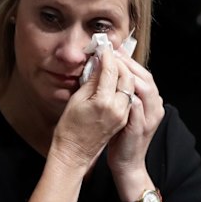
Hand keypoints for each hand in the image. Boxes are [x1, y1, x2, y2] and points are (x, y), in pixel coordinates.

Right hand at [49, 46, 131, 170]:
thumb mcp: (76, 100)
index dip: (107, 56)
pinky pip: (128, 96)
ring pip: (131, 86)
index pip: (111, 71)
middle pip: (127, 76)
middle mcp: (117, 108)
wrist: (74, 154)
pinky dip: (124, 84)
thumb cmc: (69, 129)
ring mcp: (122, 115)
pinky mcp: (123, 119)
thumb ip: (91, 80)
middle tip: (111, 52)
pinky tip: (116, 77)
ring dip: (125, 72)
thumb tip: (98, 64)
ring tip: (115, 62)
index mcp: (104, 102)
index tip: (103, 47)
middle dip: (120, 62)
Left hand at [106, 50, 163, 184]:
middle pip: (146, 78)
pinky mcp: (140, 129)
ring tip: (115, 65)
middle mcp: (154, 107)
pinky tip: (118, 89)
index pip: (143, 73)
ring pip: (145, 90)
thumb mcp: (123, 108)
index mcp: (151, 100)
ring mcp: (149, 118)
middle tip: (113, 52)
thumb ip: (121, 91)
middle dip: (129, 64)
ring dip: (130, 76)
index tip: (115, 49)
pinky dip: (129, 97)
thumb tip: (108, 69)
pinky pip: (137, 110)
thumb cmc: (122, 134)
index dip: (129, 60)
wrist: (126, 162)